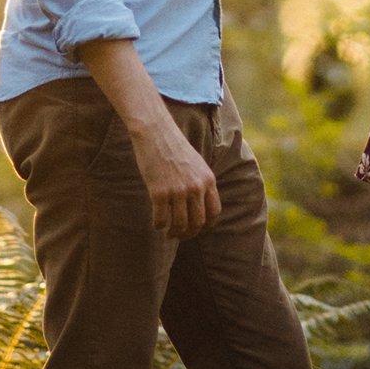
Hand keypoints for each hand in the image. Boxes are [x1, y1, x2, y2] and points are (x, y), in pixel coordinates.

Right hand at [132, 114, 221, 238]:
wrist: (156, 132)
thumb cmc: (174, 147)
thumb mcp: (197, 164)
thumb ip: (201, 182)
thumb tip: (200, 205)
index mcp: (208, 180)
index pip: (214, 211)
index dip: (206, 224)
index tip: (198, 228)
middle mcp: (196, 188)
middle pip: (197, 222)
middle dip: (190, 233)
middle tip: (181, 236)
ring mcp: (178, 191)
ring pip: (180, 224)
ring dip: (174, 233)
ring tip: (169, 234)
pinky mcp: (159, 193)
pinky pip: (160, 218)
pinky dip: (158, 225)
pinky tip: (156, 224)